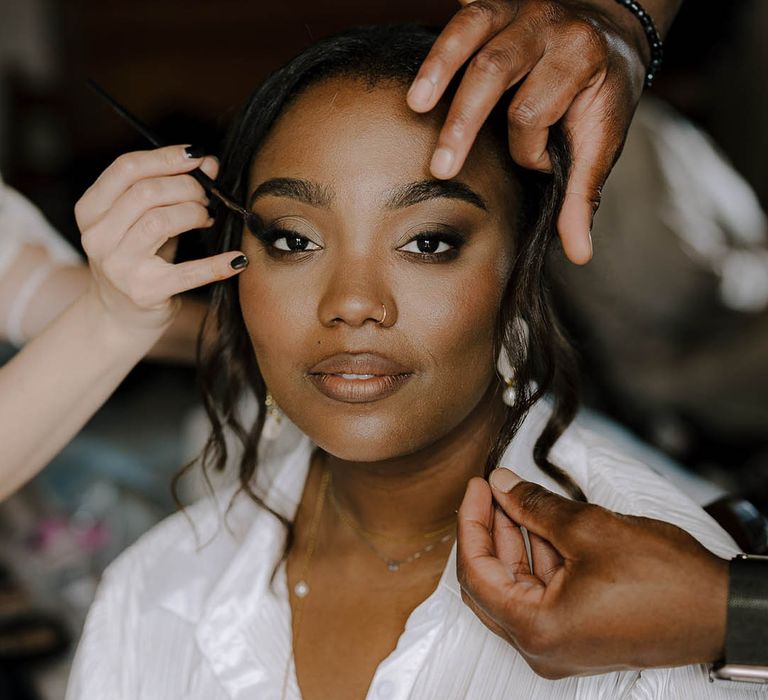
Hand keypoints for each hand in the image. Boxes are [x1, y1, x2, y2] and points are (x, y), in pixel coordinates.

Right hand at [75, 145, 245, 339]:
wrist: (119, 316)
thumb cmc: (136, 258)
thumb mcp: (140, 221)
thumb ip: (169, 190)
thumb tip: (210, 162)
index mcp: (91, 211)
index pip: (127, 169)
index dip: (166, 157)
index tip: (196, 156)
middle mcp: (98, 237)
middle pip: (146, 193)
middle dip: (186, 187)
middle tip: (206, 196)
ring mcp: (119, 266)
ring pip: (161, 221)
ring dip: (195, 213)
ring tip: (207, 218)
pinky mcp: (145, 292)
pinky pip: (189, 272)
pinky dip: (217, 264)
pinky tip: (238, 259)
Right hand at [408, 0, 649, 263]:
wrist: (611, 30)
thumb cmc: (600, 94)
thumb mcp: (602, 142)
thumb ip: (583, 196)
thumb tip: (579, 255)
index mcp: (580, 58)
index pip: (533, 110)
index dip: (526, 148)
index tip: (534, 160)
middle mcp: (550, 24)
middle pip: (496, 70)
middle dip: (464, 122)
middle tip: (441, 168)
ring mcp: (520, 8)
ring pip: (471, 31)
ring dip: (438, 70)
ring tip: (416, 105)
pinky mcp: (496, 2)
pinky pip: (463, 16)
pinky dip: (441, 46)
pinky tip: (420, 81)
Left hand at [456, 468, 728, 678]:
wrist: (721, 610)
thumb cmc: (665, 581)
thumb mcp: (589, 529)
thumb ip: (534, 506)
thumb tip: (503, 485)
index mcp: (536, 629)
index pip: (476, 573)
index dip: (471, 524)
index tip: (476, 488)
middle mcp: (542, 645)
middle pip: (491, 582)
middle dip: (488, 532)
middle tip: (490, 491)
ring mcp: (561, 642)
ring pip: (517, 585)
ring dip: (514, 541)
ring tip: (516, 498)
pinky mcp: (579, 632)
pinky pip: (542, 593)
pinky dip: (538, 557)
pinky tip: (541, 522)